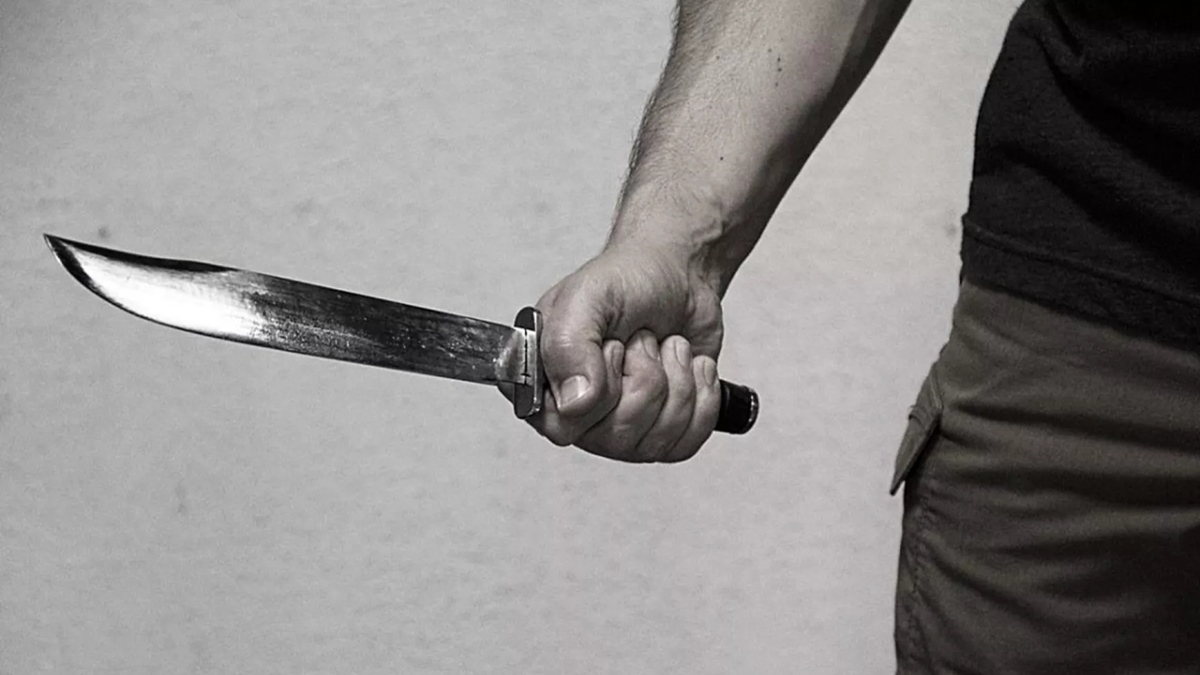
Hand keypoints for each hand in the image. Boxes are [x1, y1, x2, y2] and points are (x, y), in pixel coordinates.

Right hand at [519, 242, 725, 461]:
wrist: (680, 276)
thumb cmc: (628, 281)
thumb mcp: (589, 296)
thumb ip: (567, 345)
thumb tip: (574, 402)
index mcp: (544, 383)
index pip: (562, 426)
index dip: (599, 386)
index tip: (610, 346)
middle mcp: (579, 414)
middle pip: (617, 435)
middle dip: (645, 375)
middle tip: (638, 341)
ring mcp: (622, 429)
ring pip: (658, 439)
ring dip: (676, 380)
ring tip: (663, 347)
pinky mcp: (665, 433)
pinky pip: (688, 440)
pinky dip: (702, 394)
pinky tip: (688, 366)